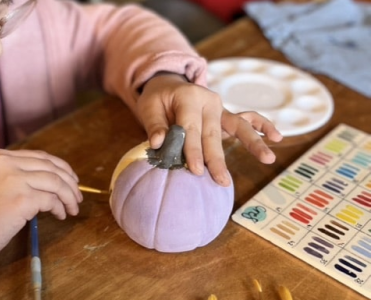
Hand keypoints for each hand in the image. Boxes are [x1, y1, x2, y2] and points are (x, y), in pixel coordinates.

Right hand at [0, 149, 82, 262]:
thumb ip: (15, 176)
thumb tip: (50, 181)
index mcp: (0, 157)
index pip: (40, 157)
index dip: (61, 168)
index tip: (71, 181)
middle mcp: (7, 163)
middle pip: (52, 167)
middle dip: (70, 182)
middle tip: (77, 197)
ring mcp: (14, 180)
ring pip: (56, 182)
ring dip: (69, 196)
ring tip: (72, 209)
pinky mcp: (21, 199)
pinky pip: (51, 200)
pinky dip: (59, 208)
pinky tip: (59, 216)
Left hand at [136, 73, 282, 185]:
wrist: (167, 85)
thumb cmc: (157, 100)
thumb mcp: (149, 107)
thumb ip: (154, 125)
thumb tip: (158, 143)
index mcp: (189, 96)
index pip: (191, 128)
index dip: (193, 150)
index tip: (196, 170)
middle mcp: (209, 101)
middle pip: (213, 134)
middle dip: (216, 158)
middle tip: (221, 180)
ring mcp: (221, 108)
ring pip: (237, 127)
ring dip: (252, 144)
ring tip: (268, 158)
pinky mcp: (226, 115)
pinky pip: (247, 118)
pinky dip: (262, 126)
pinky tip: (276, 137)